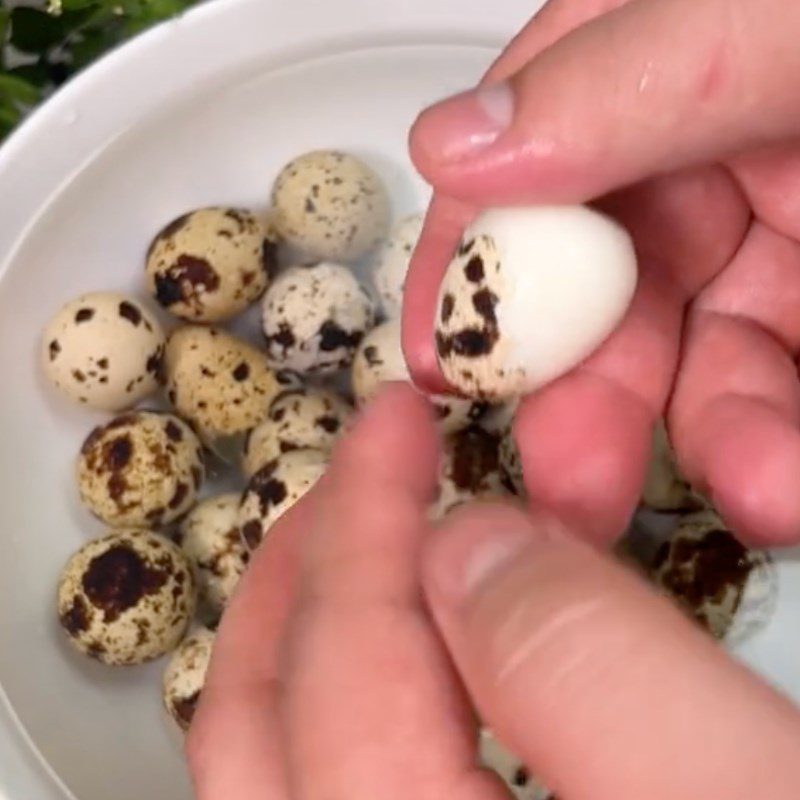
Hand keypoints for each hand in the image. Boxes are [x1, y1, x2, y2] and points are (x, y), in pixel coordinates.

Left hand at [186, 385, 799, 799]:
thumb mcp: (751, 799)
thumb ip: (596, 675)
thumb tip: (470, 550)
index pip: (344, 668)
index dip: (366, 515)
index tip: (396, 418)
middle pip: (260, 732)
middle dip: (304, 566)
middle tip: (357, 468)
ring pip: (278, 777)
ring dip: (305, 635)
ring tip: (357, 540)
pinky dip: (342, 709)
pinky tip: (406, 662)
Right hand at [405, 0, 799, 546]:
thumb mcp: (785, 12)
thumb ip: (631, 72)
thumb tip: (455, 144)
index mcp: (669, 52)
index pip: (525, 160)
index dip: (471, 261)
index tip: (442, 360)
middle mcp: (712, 147)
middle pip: (608, 281)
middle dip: (585, 387)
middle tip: (568, 477)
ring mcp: (784, 233)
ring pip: (704, 356)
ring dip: (715, 437)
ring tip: (756, 495)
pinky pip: (786, 392)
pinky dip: (779, 450)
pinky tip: (790, 488)